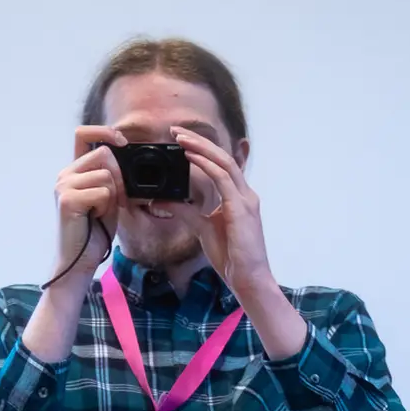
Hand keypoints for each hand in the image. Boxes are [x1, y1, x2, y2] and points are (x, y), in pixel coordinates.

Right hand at [51, 125, 126, 280]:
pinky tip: (95, 218)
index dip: (105, 131)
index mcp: (74, 171)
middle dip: (119, 176)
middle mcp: (65, 175)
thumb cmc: (95, 230)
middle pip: (104, 154)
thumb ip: (112, 176)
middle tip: (117, 200)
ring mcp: (64, 186)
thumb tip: (125, 156)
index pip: (83, 133)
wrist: (80, 260)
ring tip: (101, 212)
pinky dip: (106, 207)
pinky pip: (102, 192)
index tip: (123, 142)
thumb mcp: (108, 197)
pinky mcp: (68, 200)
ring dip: (113, 196)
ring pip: (106, 175)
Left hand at [171, 124, 307, 357]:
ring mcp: (245, 199)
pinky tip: (189, 157)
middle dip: (198, 142)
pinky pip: (222, 178)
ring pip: (222, 162)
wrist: (248, 278)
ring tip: (180, 138)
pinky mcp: (241, 207)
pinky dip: (205, 165)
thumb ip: (184, 211)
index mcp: (238, 198)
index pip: (220, 166)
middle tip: (176, 131)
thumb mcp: (201, 228)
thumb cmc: (231, 257)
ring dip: (200, 147)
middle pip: (222, 157)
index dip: (201, 150)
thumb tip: (161, 200)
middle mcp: (244, 194)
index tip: (180, 142)